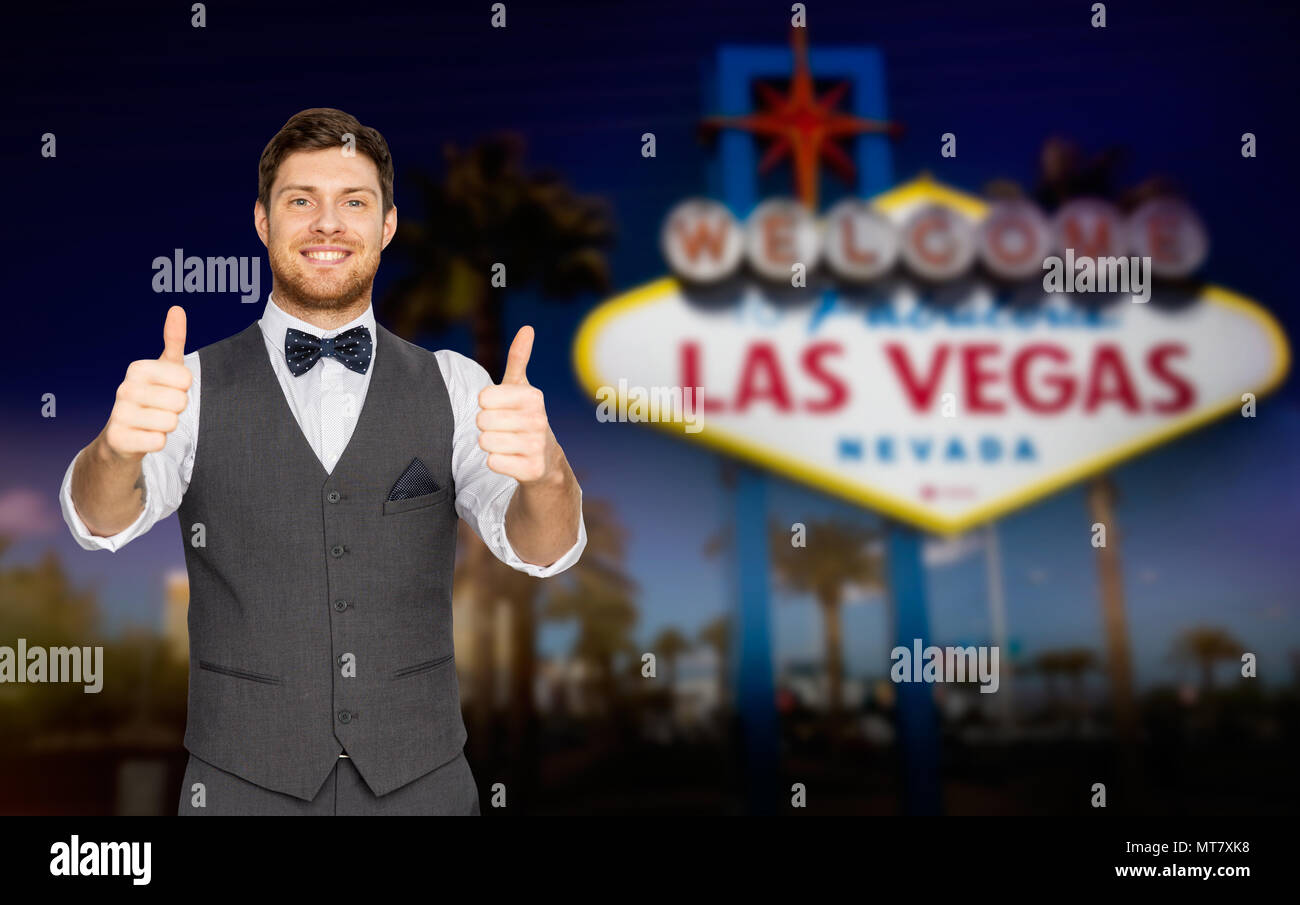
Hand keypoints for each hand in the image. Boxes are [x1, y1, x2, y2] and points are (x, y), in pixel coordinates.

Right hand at [102, 305, 193, 460]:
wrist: (122, 436)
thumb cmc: (150, 398)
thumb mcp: (163, 368)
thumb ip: (173, 340)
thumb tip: (177, 309)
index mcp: (137, 368)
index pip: (186, 378)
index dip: (183, 389)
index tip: (167, 390)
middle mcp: (124, 388)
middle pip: (180, 401)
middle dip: (176, 409)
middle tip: (160, 409)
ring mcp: (119, 414)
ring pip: (171, 422)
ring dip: (167, 426)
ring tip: (152, 422)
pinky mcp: (118, 438)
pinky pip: (158, 442)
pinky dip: (156, 442)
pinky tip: (143, 436)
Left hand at [477, 326, 560, 483]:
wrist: (545, 460)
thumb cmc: (524, 418)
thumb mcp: (521, 388)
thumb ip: (519, 359)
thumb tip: (527, 328)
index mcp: (534, 396)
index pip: (484, 397)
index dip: (485, 405)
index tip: (500, 409)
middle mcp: (538, 420)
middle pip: (482, 420)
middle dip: (485, 426)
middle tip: (502, 429)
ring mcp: (536, 446)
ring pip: (485, 442)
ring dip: (489, 444)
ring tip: (505, 444)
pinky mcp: (532, 470)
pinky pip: (492, 462)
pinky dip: (495, 462)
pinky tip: (509, 459)